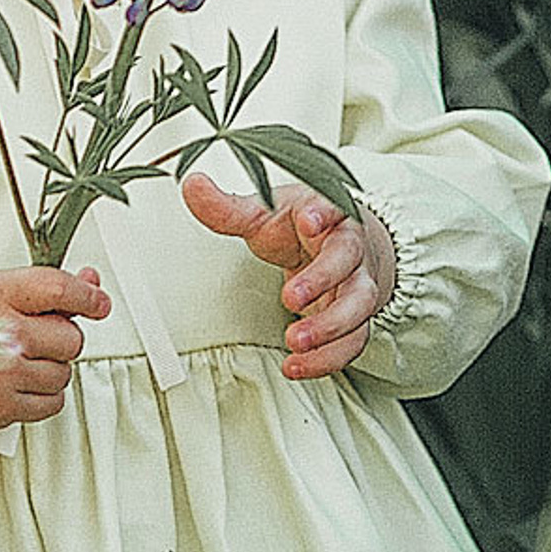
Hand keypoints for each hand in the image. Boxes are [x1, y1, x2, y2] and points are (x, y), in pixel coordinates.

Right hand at [0, 266, 110, 428]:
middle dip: (60, 332)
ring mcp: (0, 378)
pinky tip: (20, 377)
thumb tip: (91, 284)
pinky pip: (53, 402)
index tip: (96, 300)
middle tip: (34, 329)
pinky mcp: (1, 410)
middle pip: (70, 337)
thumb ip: (42, 285)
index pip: (59, 291)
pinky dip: (44, 391)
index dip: (88, 295)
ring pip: (65, 371)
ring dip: (52, 363)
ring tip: (20, 354)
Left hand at [181, 172, 396, 379]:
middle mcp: (349, 246)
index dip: (322, 214)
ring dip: (328, 327)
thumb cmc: (300, 227)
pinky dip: (326, 358)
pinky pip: (351, 341)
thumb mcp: (264, 212)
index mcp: (327, 213)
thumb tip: (192, 185)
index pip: (332, 208)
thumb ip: (227, 206)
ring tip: (294, 342)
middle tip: (291, 297)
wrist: (339, 247)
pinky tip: (296, 366)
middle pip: (347, 260)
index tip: (307, 220)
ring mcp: (356, 283)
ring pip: (358, 305)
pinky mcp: (356, 318)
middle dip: (321, 279)